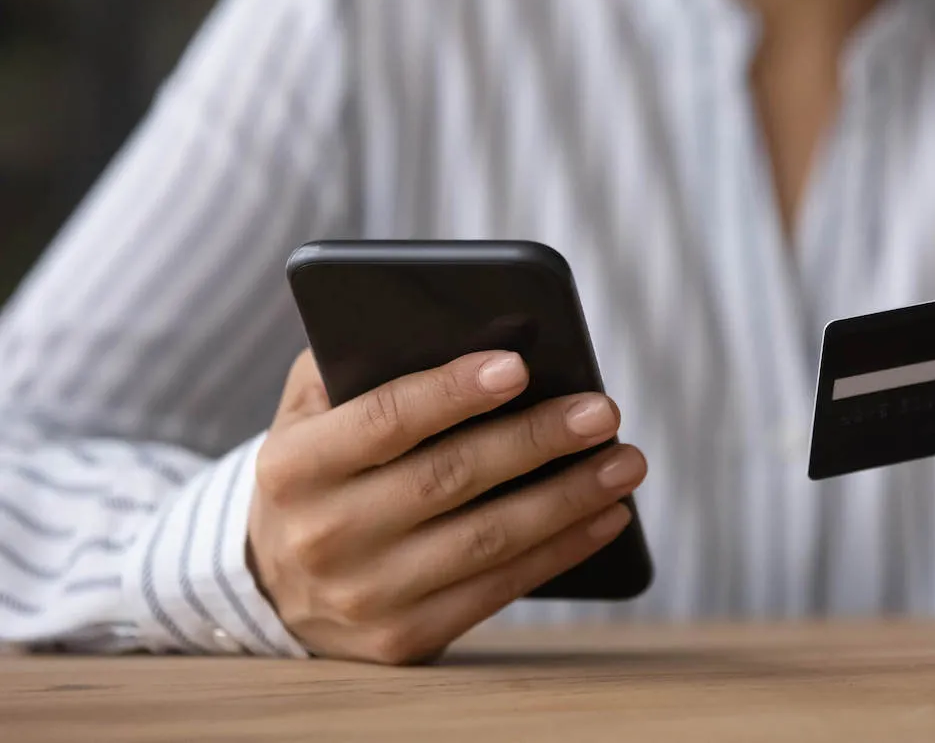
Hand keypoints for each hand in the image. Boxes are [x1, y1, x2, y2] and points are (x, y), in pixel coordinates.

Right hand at [248, 349, 645, 663]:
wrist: (275, 587)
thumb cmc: (321, 473)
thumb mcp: (308, 415)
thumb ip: (356, 365)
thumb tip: (458, 330)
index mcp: (292, 466)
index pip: (382, 420)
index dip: (451, 392)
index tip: (519, 365)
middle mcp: (322, 535)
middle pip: (448, 478)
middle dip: (535, 440)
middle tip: (602, 411)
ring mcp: (363, 595)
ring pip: (485, 540)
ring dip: (567, 499)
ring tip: (624, 462)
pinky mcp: (403, 639)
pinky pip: (497, 590)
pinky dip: (560, 551)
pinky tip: (605, 516)